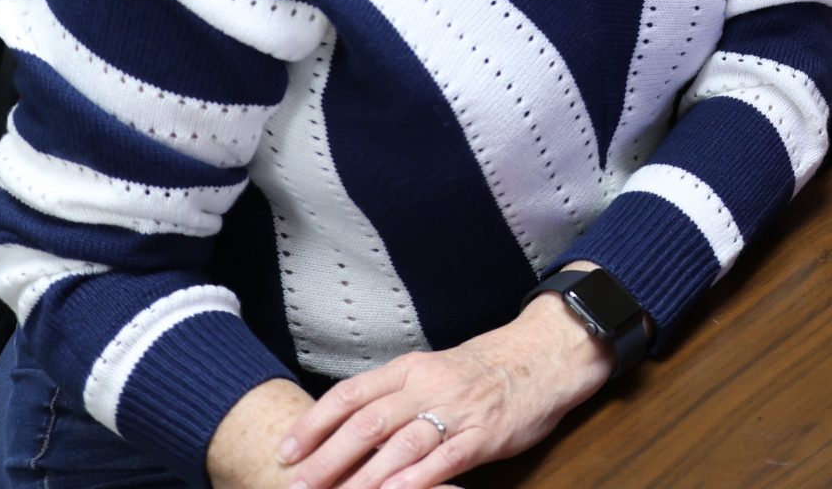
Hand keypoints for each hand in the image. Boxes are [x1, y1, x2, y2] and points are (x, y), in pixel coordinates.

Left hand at [275, 289, 613, 488]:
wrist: (545, 355)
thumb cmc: (487, 368)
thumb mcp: (434, 369)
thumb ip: (396, 394)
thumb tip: (349, 425)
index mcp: (410, 368)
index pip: (351, 394)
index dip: (315, 423)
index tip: (286, 449)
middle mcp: (427, 386)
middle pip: (366, 423)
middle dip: (326, 458)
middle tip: (298, 485)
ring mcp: (455, 411)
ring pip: (398, 444)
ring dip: (362, 476)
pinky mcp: (483, 435)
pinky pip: (442, 460)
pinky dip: (414, 480)